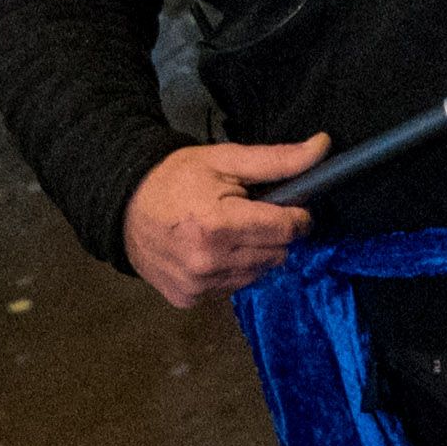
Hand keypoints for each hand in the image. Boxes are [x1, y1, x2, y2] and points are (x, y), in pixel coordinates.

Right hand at [123, 137, 327, 307]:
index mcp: (221, 225)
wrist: (122, 205)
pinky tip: (212, 250)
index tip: (290, 206)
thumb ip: (277, 160)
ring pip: (258, 274)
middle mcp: (210, 262)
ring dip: (254, 254)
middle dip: (274, 233)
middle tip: (250, 214)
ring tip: (228, 231)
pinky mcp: (188, 299)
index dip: (297, 216)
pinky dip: (231, 271)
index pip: (288, 231)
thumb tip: (324, 146)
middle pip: (277, 254)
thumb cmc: (175, 178)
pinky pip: (232, 288)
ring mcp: (198, 285)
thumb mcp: (225, 160)